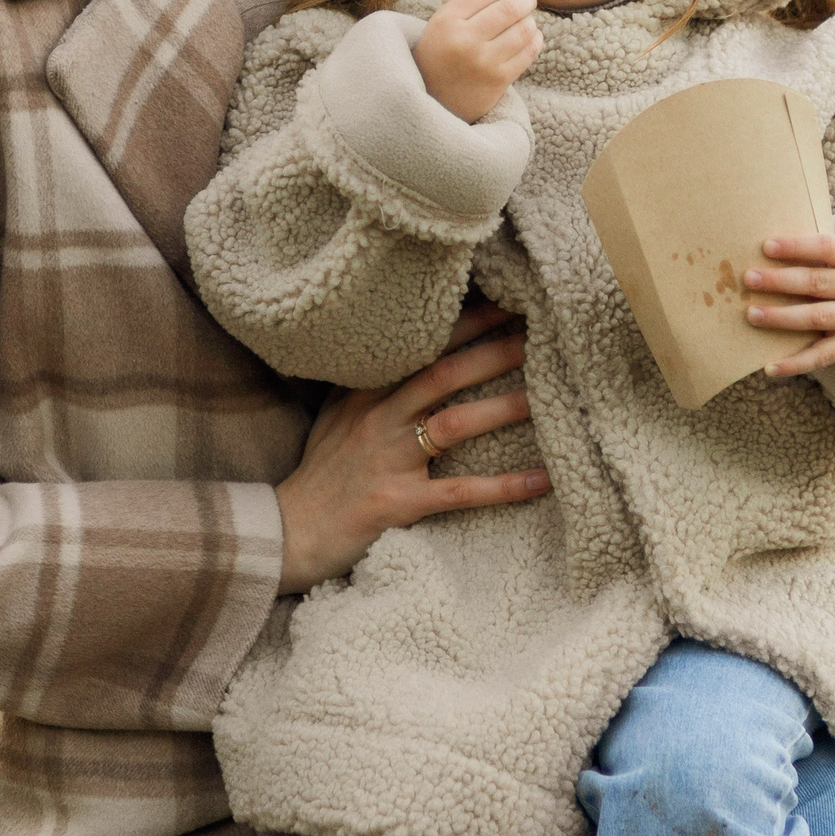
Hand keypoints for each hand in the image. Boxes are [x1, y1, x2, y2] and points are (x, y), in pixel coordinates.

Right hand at [274, 303, 549, 591]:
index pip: (422, 347)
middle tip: (538, 334)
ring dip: (503, 408)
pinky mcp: (395, 503)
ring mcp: (386, 460)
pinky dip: (502, 486)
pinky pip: (458, 491)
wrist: (287, 533)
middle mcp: (377, 418)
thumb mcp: (338, 417)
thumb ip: (372, 386)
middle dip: (493, 352)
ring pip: (454, 424)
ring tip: (547, 398)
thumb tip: (412, 355)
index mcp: (366, 393)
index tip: (507, 302)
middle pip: (443, 373)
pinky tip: (541, 481)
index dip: (465, 323)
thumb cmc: (321, 476)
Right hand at [413, 0, 542, 122]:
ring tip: (524, 22)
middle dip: (526, 0)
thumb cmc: (443, 52)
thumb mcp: (445, 21)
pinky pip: (529, 53)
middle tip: (528, 0)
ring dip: (530, 21)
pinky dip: (535, 40)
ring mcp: (483, 63)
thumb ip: (476, 2)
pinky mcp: (498, 81)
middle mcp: (464, 41)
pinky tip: (530, 38)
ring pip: (524, 30)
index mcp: (447, 21)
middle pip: (510, 8)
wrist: (432, 98)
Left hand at [744, 233, 834, 376]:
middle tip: (748, 279)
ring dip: (781, 317)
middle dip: (780, 281)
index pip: (828, 247)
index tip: (766, 246)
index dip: (797, 246)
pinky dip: (796, 363)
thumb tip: (773, 248)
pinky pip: (823, 355)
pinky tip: (771, 367)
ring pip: (816, 318)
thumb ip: (826, 255)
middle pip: (817, 283)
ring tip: (752, 314)